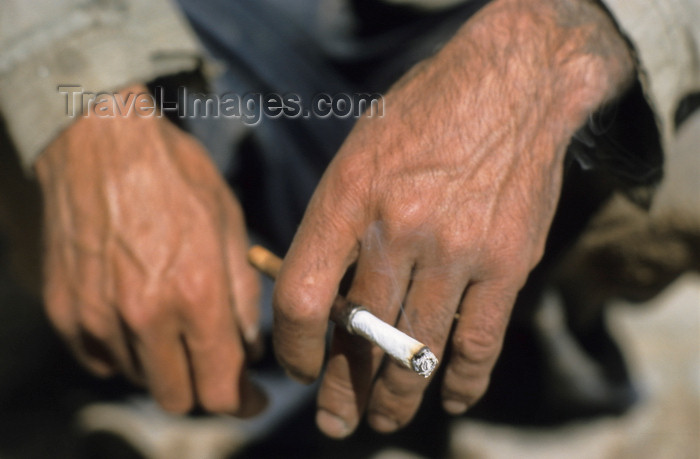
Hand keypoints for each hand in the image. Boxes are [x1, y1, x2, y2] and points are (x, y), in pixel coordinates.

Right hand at [36, 85, 265, 415]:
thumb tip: (248, 349)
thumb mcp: (230, 226)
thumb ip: (243, 297)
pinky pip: (101, 360)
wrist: (101, 144)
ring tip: (173, 323)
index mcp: (195, 294)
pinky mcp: (66, 311)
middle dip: (204, 388)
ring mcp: (99, 317)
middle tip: (214, 362)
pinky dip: (125, 352)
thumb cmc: (176, 178)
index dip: (243, 403)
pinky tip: (137, 316)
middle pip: (178, 398)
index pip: (221, 387)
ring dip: (164, 366)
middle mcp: (145, 315)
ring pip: (140, 380)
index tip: (251, 399)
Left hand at [273, 0, 633, 436]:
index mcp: (349, 197)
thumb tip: (319, 300)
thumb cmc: (423, 116)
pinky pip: (478, 343)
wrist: (512, 83)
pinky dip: (462, 382)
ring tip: (382, 419)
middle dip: (342, 391)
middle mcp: (399, 229)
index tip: (298, 365)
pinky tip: (449, 400)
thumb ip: (336, 226)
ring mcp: (457, 250)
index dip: (293, 347)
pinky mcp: (507, 263)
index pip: (301, 298)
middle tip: (334, 422)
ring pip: (416, 352)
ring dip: (395, 397)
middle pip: (360, 337)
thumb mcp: (358, 154)